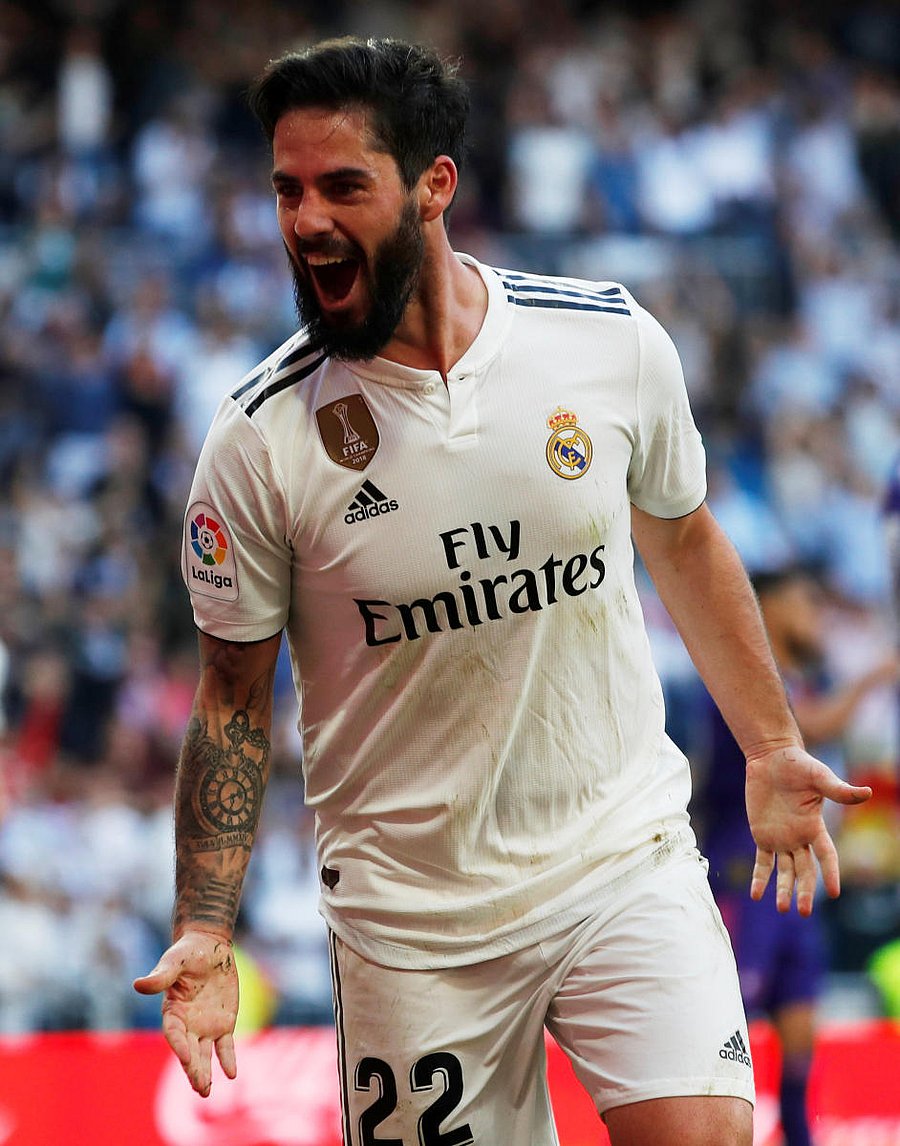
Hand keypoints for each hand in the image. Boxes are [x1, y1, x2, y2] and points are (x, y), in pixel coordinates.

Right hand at [133, 930, 238, 1096]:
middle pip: (189, 1051)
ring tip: (205, 1092)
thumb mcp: (175, 961)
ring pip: (204, 1054)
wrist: (210, 948)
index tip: (186, 1057)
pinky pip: (225, 1046)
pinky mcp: (223, 1024)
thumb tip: (138, 984)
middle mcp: (187, 1024)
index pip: (175, 1033)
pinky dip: (228, 1060)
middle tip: (199, 1087)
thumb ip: (161, 976)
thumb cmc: (188, 953)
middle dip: (193, 1069)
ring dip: (205, 1072)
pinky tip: (232, 1074)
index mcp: (172, 1011)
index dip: (179, 1045)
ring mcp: (205, 1027)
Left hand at [744, 742, 871, 915]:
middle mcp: (800, 837)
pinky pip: (762, 862)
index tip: (833, 893)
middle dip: (804, 890)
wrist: (770, 757)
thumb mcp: (819, 777)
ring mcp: (781, 839)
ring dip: (784, 890)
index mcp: (815, 827)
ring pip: (785, 871)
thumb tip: (868, 793)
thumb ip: (839, 790)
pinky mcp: (762, 835)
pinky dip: (760, 878)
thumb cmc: (798, 765)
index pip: (827, 856)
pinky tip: (756, 895)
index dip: (831, 874)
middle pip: (805, 870)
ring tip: (782, 908)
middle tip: (803, 911)